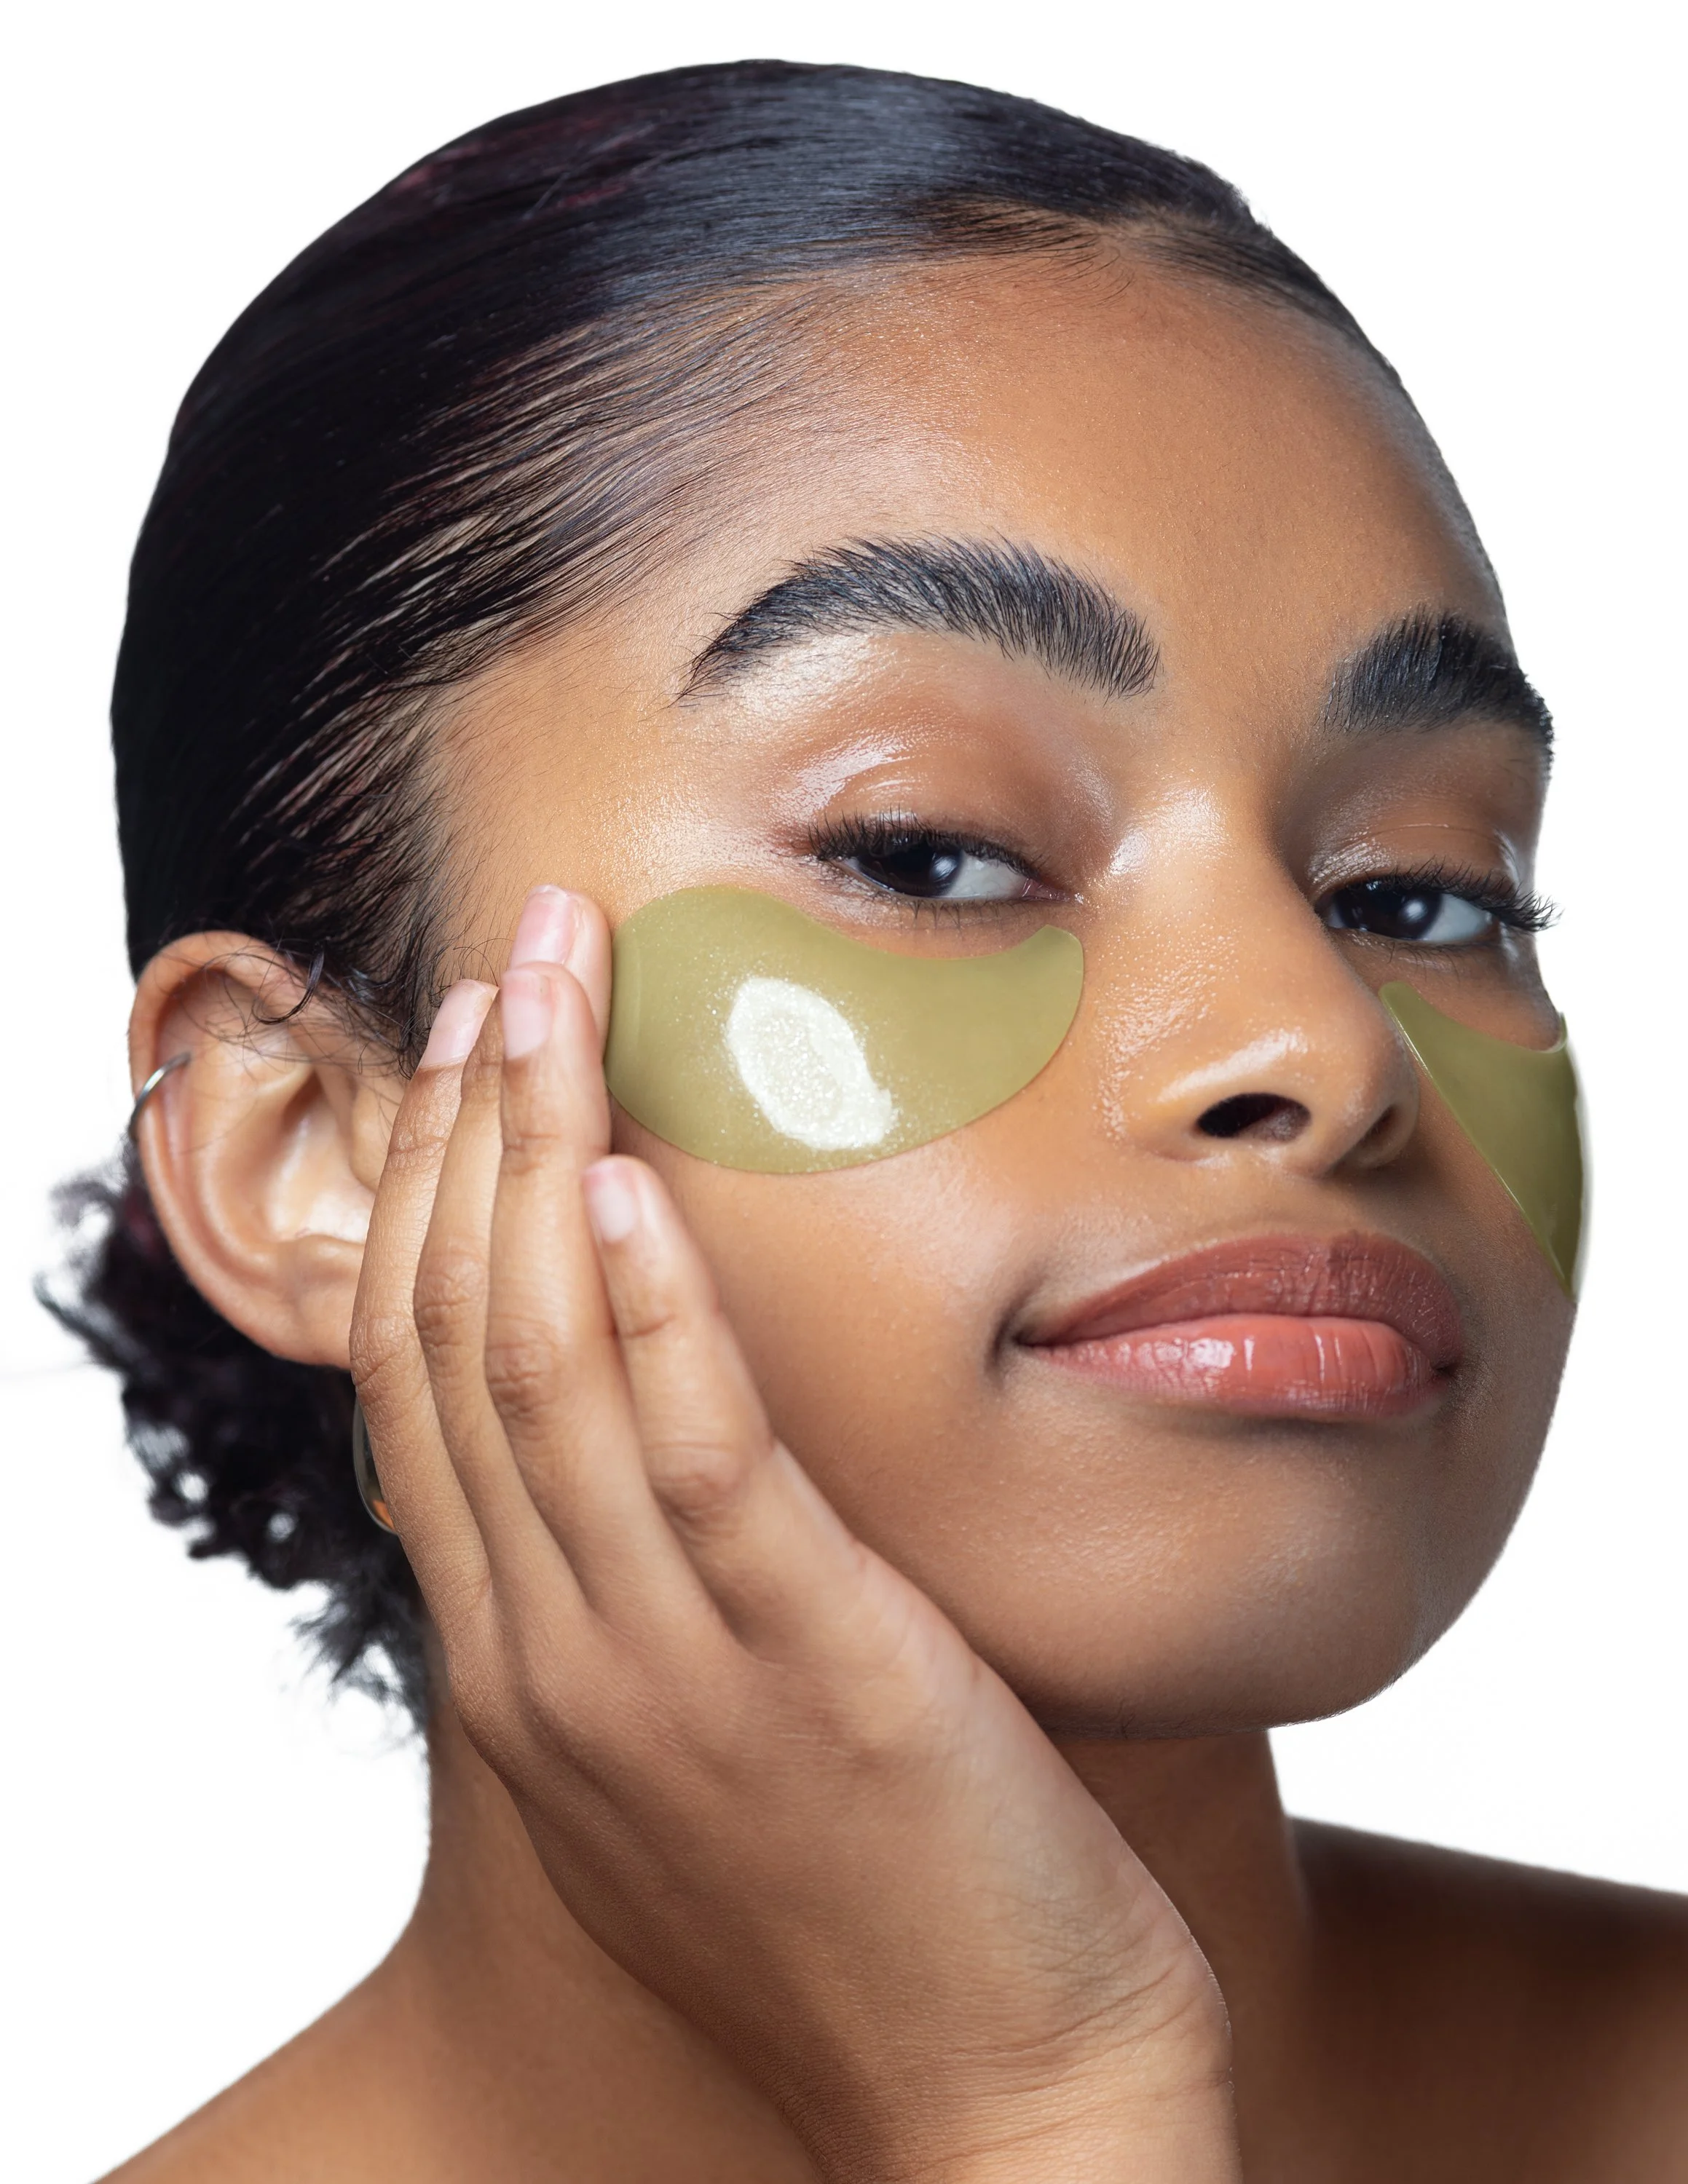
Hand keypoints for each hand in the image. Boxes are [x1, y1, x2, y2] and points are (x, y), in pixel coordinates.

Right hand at [350, 886, 1240, 2183]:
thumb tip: (655, 1440)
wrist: (1001, 2108)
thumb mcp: (709, 1738)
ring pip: (545, 1370)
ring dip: (539, 1161)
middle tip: (504, 961)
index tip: (470, 1058)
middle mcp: (555, 1656)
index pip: (424, 1387)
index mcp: (526, 1667)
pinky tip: (643, 1189)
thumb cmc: (873, 1906)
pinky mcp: (806, 1670)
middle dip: (467, 1130)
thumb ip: (651, 1589)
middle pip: (458, 1341)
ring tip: (551, 993)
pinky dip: (655, 1316)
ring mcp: (662, 1670)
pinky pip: (694, 1465)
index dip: (430, 1202)